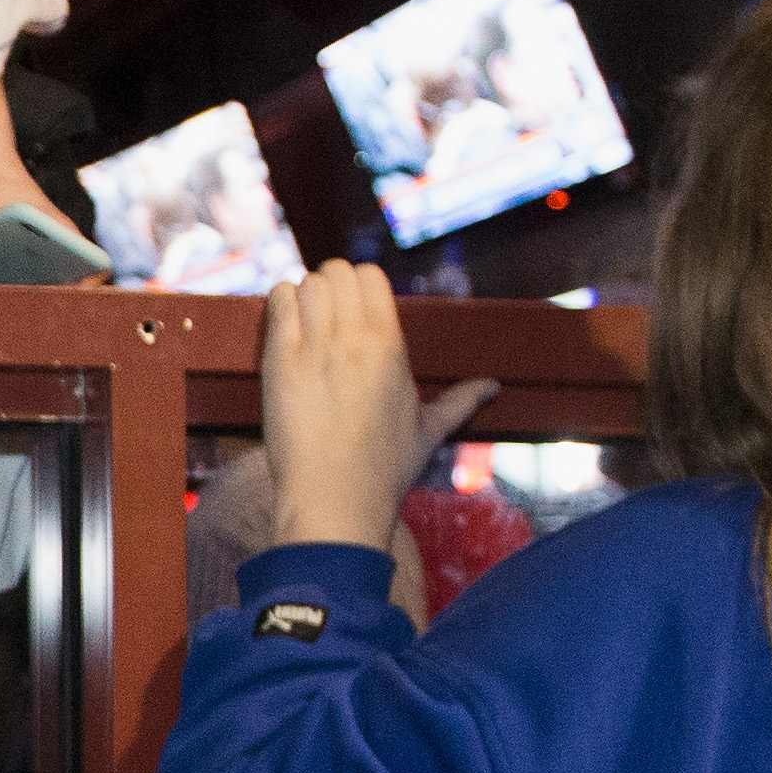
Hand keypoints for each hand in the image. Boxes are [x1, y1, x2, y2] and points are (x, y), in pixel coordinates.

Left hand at [258, 265, 493, 552]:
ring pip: (305, 283)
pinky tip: (287, 329)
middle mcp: (353, 340)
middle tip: (329, 317)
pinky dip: (280, 306)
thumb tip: (494, 387)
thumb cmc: (383, 471)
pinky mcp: (279, 363)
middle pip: (335, 271)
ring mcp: (313, 349)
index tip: (355, 310)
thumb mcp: (429, 432)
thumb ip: (460, 401)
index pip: (369, 275)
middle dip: (331, 286)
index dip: (359, 285)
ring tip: (307, 324)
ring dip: (305, 296)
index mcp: (390, 347)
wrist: (335, 501)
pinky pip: (277, 304)